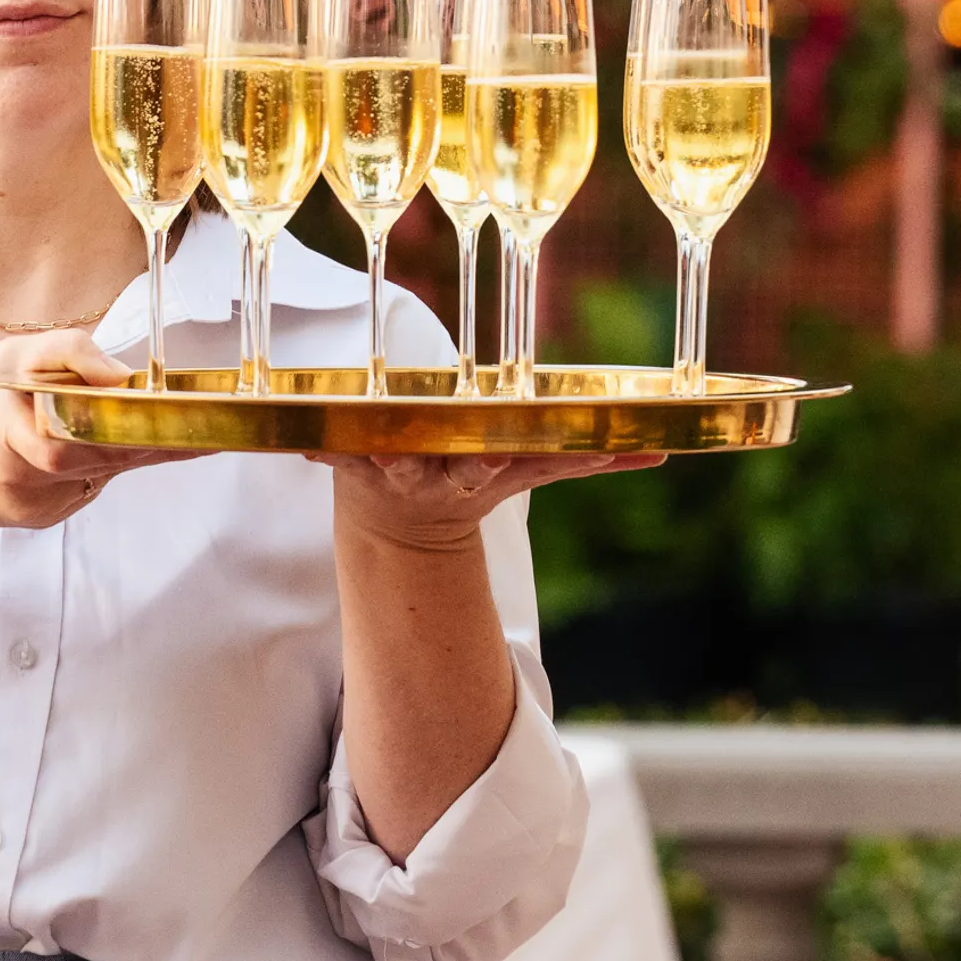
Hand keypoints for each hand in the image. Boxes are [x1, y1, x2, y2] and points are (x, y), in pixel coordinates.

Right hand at [0, 331, 193, 531]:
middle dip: (156, 442)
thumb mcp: (6, 357)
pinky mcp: (42, 520)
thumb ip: (67, 354)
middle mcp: (26, 478)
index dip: (140, 431)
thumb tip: (124, 376)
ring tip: (175, 431)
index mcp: (10, 431)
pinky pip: (88, 487)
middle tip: (207, 429)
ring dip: (135, 450)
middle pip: (107, 460)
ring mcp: (36, 506)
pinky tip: (97, 446)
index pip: (84, 435)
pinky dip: (101, 464)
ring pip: (104, 473)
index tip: (194, 426)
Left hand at [327, 447, 665, 549]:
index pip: (516, 464)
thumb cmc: (468, 473)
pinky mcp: (351, 463)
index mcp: (483, 472)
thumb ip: (583, 461)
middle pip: (459, 466)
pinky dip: (317, 448)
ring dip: (383, 455)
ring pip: (393, 457)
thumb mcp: (523, 473)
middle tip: (470, 457)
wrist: (399, 516)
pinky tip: (298, 445)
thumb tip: (662, 454)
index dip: (534, 460)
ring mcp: (396, 468)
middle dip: (468, 462)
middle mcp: (443, 472)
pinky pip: (334, 452)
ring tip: (377, 455)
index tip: (551, 453)